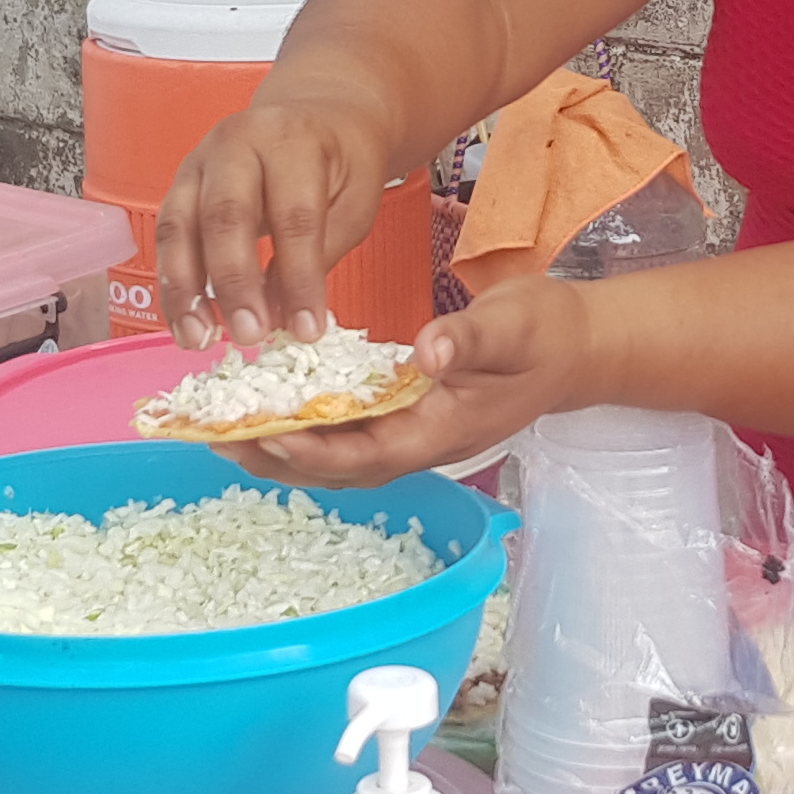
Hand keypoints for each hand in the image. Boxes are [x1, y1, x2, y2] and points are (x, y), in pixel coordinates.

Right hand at [157, 90, 402, 351]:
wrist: (318, 113)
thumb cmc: (340, 160)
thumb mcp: (353, 203)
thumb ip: (318, 257)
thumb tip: (286, 319)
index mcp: (292, 139)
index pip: (294, 215)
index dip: (299, 277)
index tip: (307, 329)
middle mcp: (237, 143)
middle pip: (226, 216)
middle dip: (234, 283)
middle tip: (248, 335)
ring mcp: (200, 161)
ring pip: (180, 227)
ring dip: (185, 290)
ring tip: (199, 339)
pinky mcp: (180, 184)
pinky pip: (167, 236)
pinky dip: (173, 284)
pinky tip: (186, 322)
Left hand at [226, 280, 595, 489]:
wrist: (575, 348)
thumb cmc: (546, 333)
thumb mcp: (514, 324)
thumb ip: (470, 339)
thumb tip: (427, 352)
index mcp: (446, 429)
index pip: (370, 452)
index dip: (317, 450)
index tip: (268, 436)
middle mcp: (424, 445)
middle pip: (342, 468)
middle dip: (279, 458)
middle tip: (217, 438)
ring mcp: (416, 437)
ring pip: (340, 459)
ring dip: (283, 451)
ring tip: (225, 434)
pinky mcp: (408, 421)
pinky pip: (349, 438)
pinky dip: (307, 433)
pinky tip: (271, 415)